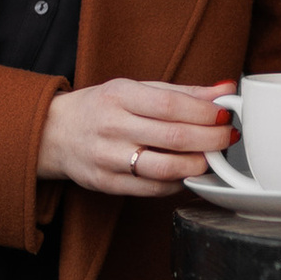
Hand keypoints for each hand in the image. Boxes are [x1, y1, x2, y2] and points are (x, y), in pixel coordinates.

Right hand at [38, 77, 233, 195]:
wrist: (53, 133)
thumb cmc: (101, 108)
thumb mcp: (134, 90)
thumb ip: (181, 92)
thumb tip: (225, 90)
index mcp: (119, 96)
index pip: (171, 105)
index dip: (205, 112)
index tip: (225, 115)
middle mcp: (112, 126)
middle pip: (174, 137)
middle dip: (211, 139)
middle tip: (227, 138)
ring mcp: (108, 158)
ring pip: (165, 168)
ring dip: (198, 166)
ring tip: (211, 159)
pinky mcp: (106, 184)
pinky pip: (152, 190)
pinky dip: (177, 183)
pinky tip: (187, 173)